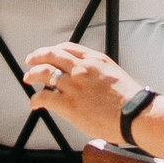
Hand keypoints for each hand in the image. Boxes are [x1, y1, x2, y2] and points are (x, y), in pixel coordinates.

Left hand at [23, 42, 140, 137]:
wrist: (135, 114)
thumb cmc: (130, 100)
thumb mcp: (115, 74)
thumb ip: (99, 72)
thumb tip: (89, 78)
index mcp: (95, 59)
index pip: (68, 48)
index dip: (54, 50)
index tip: (50, 54)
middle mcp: (82, 68)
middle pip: (52, 55)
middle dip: (38, 56)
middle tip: (30, 60)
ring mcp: (73, 85)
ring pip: (44, 73)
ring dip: (33, 75)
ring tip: (28, 78)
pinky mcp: (68, 103)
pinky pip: (44, 97)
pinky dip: (35, 99)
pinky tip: (34, 103)